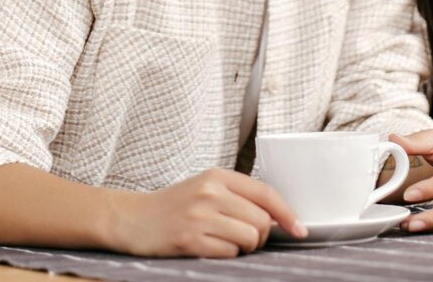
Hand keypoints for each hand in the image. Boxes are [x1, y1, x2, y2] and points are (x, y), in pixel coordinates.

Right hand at [111, 167, 306, 257]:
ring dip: (243, 248)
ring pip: (248, 238)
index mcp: (217, 176)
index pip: (266, 193)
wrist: (132, 218)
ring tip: (223, 242)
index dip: (287, 214)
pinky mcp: (190, 239)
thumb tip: (277, 219)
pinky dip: (226, 256)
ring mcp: (199, 215)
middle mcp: (210, 192)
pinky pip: (229, 254)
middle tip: (242, 238)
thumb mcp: (206, 188)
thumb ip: (238, 197)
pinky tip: (208, 248)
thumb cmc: (174, 206)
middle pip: (261, 221)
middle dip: (259, 237)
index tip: (299, 230)